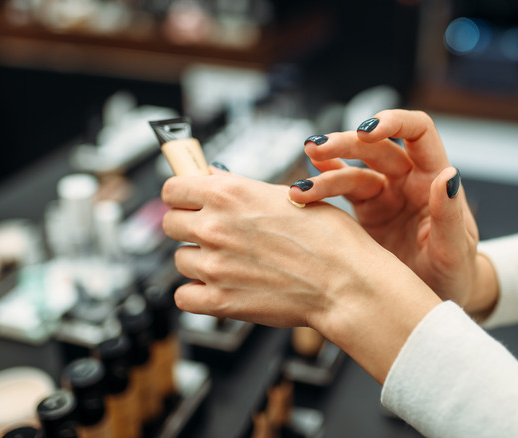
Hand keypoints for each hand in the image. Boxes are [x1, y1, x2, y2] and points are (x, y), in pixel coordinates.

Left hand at [161, 172, 441, 381]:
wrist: (347, 283)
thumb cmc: (330, 239)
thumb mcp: (288, 195)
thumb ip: (242, 188)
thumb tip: (212, 179)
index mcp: (229, 194)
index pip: (172, 188)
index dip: (182, 194)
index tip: (190, 200)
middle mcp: (215, 226)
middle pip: (170, 223)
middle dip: (190, 226)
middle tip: (216, 233)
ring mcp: (214, 266)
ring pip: (180, 260)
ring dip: (199, 261)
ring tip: (232, 263)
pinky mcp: (220, 301)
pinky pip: (184, 297)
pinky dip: (198, 294)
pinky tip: (221, 287)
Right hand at [289, 110, 493, 313]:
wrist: (434, 304)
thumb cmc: (453, 274)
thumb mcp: (455, 251)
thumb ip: (449, 216)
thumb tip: (448, 175)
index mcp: (433, 178)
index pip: (418, 131)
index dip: (393, 122)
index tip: (366, 130)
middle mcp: (408, 178)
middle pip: (375, 146)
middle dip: (345, 144)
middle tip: (316, 149)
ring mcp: (385, 193)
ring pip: (352, 170)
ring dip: (325, 171)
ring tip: (299, 188)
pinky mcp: (366, 211)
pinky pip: (341, 191)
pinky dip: (322, 184)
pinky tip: (301, 186)